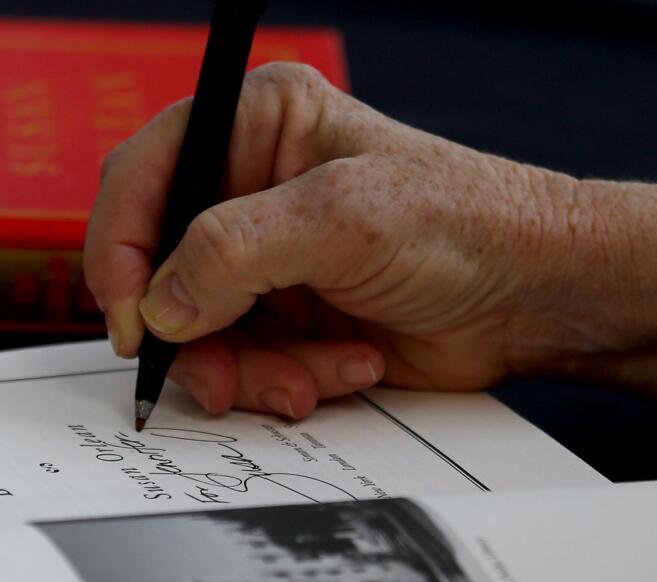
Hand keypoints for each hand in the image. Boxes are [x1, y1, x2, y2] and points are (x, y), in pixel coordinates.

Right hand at [84, 63, 656, 415]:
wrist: (535, 298)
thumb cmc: (466, 224)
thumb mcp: (342, 219)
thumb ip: (234, 250)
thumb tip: (160, 303)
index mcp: (255, 126)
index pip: (143, 176)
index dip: (121, 247)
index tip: (130, 315)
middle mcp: (247, 188)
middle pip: (158, 265)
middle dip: (189, 329)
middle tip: (215, 369)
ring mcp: (262, 260)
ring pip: (193, 329)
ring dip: (244, 367)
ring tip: (307, 374)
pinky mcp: (281, 316)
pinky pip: (238, 363)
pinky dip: (282, 379)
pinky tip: (344, 363)